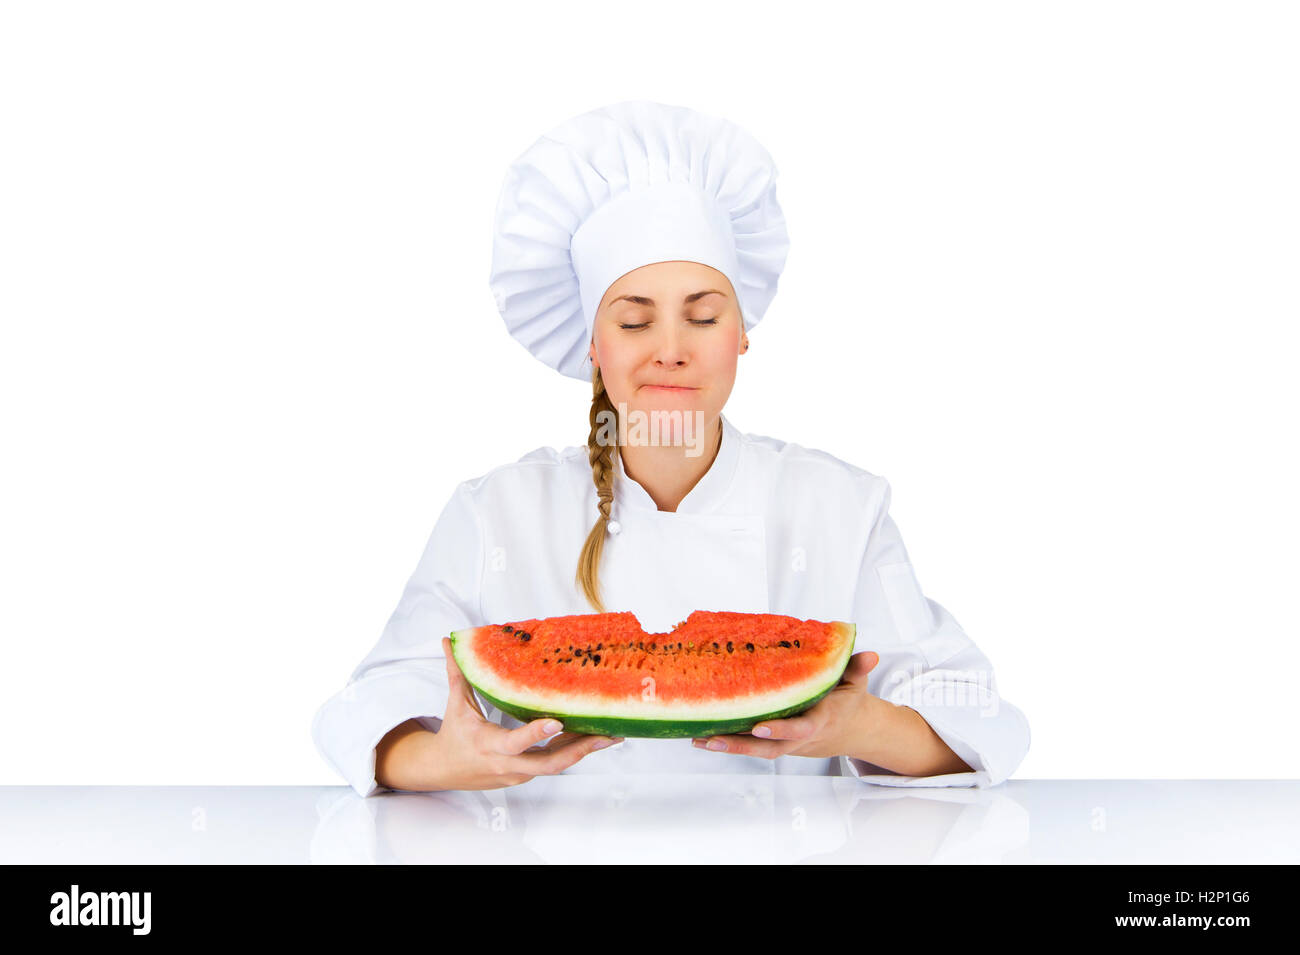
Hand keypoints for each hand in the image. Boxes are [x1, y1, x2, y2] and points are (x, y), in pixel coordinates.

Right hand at [380, 638, 621, 790]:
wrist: (444, 771)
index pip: (516, 742)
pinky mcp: (526, 776)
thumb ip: (457, 671)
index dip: (536, 733)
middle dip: (580, 749)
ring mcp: (519, 773)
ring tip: (610, 734)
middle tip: (605, 734)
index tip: (558, 720)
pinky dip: (570, 750)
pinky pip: (552, 764)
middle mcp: (508, 763)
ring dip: (583, 750)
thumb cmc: (453, 736)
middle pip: (549, 763)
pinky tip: (590, 736)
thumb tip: (449, 640)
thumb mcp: (456, 704)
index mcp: (490, 744)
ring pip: (556, 765)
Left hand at [690, 650, 880, 759]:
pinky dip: (727, 741)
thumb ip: (856, 668)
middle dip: (742, 746)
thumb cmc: (848, 701)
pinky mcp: (773, 743)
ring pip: (755, 751)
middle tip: (714, 738)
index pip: (799, 729)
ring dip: (728, 746)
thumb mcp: (856, 683)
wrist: (850, 731)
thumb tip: (870, 654)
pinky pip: (750, 746)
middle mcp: (798, 737)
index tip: (760, 727)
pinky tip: (701, 735)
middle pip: (769, 748)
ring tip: (699, 740)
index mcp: (819, 720)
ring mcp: (785, 743)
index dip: (781, 730)